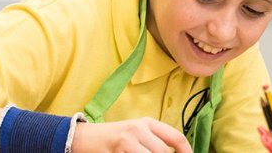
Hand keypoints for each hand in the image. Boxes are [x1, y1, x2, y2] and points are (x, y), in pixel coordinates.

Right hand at [71, 117, 192, 152]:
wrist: (85, 138)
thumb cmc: (116, 137)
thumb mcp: (138, 133)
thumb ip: (156, 141)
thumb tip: (175, 151)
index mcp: (148, 123)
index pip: (176, 137)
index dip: (186, 151)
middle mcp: (138, 129)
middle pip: (163, 151)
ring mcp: (125, 141)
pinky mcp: (115, 152)